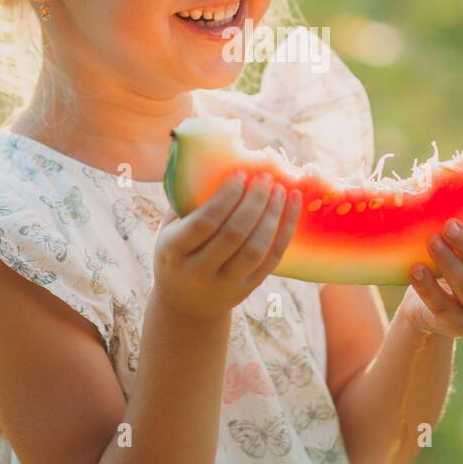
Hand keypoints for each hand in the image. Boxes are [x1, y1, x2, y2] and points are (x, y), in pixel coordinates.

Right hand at [152, 171, 301, 320]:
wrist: (185, 304)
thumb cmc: (178, 252)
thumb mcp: (170, 229)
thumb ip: (187, 200)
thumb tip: (213, 159)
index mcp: (173, 251)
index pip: (204, 222)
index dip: (226, 197)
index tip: (241, 174)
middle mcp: (198, 271)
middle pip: (234, 235)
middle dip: (254, 202)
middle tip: (265, 177)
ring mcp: (225, 284)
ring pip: (255, 249)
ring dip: (272, 215)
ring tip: (280, 189)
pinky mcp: (247, 289)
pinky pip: (272, 259)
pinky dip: (285, 230)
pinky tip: (292, 205)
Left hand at [396, 219, 462, 337]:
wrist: (427, 307)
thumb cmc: (450, 264)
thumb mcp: (461, 248)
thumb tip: (445, 183)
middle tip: (450, 225)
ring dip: (449, 263)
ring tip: (432, 241)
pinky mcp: (458, 326)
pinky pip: (443, 306)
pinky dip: (428, 287)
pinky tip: (416, 270)